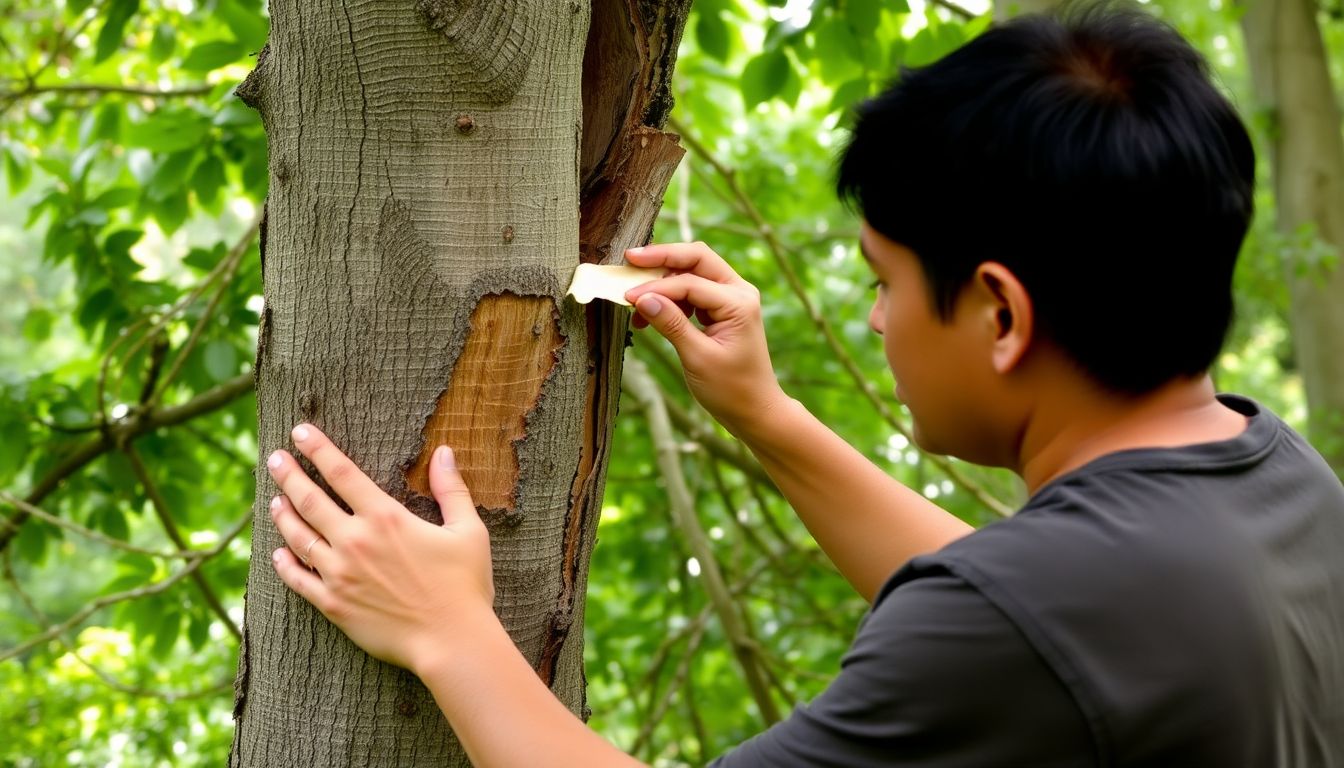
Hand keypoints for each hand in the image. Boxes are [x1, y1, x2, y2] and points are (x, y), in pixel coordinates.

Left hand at [266, 424, 495, 674]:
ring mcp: (339, 574)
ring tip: (274, 501)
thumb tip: (443, 452)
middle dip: (288, 475)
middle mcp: (354, 541)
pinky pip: (299, 580)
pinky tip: (276, 553)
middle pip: (309, 500)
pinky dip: (284, 564)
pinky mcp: (334, 605)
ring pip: (298, 537)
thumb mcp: (468, 531)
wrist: (451, 640)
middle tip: (274, 459)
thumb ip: (451, 489)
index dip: (318, 448)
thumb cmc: (465, 585)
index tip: (300, 431)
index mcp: (385, 517)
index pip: (341, 472)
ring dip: (283, 516)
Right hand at [623, 242, 787, 435]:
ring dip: (664, 278)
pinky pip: (693, 289)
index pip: (689, 283)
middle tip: (630, 259)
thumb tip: (642, 298)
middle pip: (696, 258)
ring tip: (635, 299)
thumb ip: (670, 324)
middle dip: (662, 257)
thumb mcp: (697, 358)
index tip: (626, 296)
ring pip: (693, 270)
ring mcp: (732, 298)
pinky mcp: (722, 308)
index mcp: (738, 303)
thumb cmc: (731, 389)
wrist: (755, 410)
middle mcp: (739, 292)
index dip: (655, 287)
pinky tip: (650, 313)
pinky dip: (671, 296)